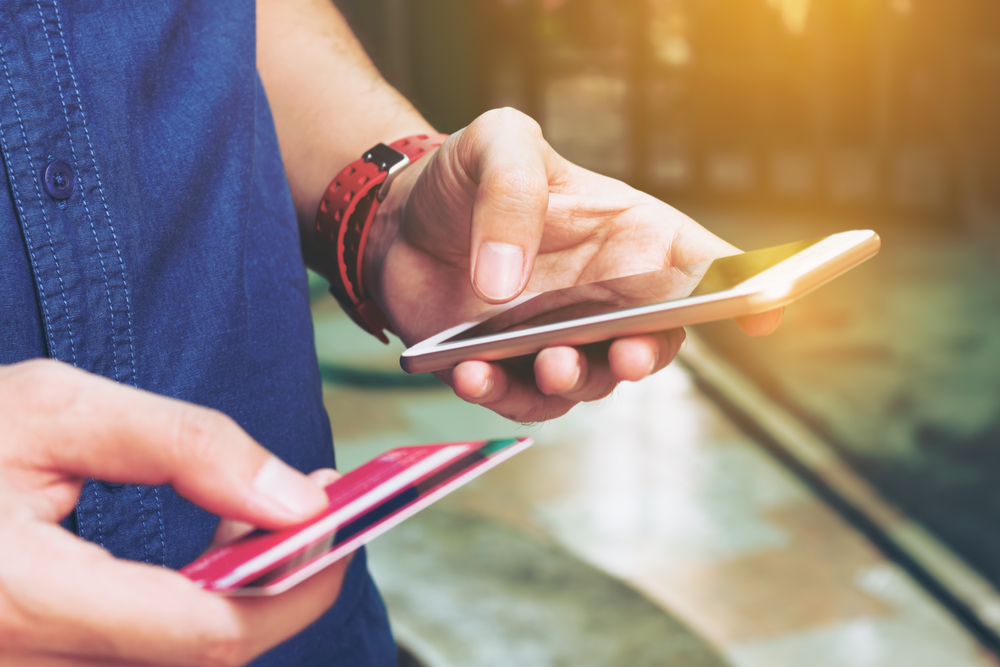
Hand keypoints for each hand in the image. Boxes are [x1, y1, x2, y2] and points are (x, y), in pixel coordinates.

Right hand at [0, 360, 346, 666]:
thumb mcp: (56, 409)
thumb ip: (183, 447)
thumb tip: (297, 499)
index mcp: (24, 601)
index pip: (208, 631)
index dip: (297, 583)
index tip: (343, 519)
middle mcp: (28, 664)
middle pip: (208, 657)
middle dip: (284, 584)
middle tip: (313, 504)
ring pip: (183, 663)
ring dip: (245, 596)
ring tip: (260, 519)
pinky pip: (148, 658)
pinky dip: (200, 610)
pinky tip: (212, 554)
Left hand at [365, 108, 780, 421]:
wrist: (398, 218)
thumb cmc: (464, 172)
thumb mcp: (496, 142)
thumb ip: (512, 195)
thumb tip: (508, 286)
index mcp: (625, 233)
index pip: (698, 262)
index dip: (744, 287)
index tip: (769, 309)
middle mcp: (605, 293)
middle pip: (656, 337)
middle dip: (649, 352)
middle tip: (625, 351)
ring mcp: (560, 336)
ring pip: (591, 379)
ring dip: (573, 380)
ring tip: (542, 362)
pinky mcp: (510, 368)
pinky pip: (521, 397)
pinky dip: (500, 394)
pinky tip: (469, 373)